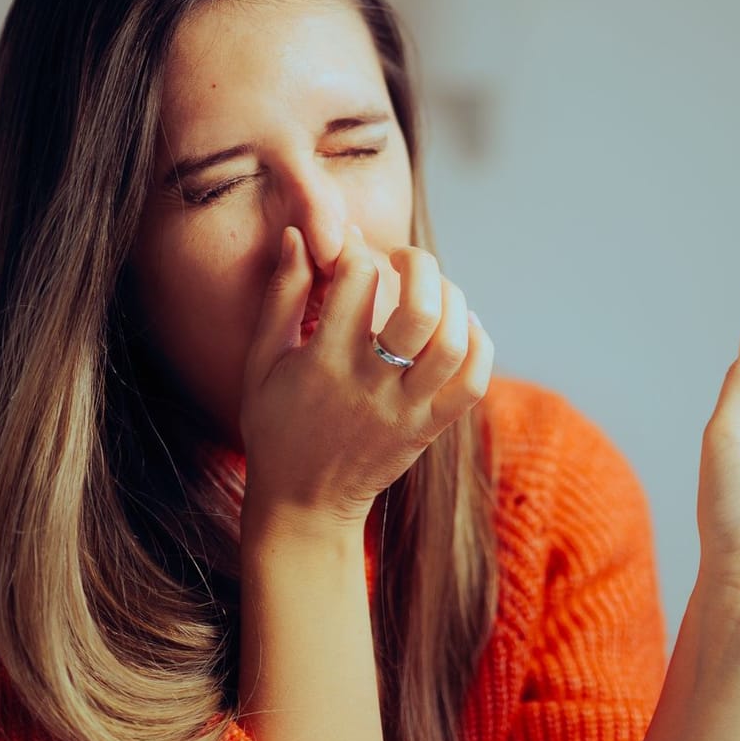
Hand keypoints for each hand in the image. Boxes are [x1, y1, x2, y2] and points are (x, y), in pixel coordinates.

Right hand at [236, 224, 493, 530]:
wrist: (304, 504)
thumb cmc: (276, 425)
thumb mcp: (261, 361)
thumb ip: (281, 297)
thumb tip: (298, 236)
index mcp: (322, 363)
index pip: (356, 282)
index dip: (357, 248)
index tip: (352, 244)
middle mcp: (370, 386)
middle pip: (420, 311)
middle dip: (421, 265)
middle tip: (405, 257)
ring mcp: (406, 410)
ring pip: (453, 344)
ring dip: (454, 300)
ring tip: (436, 289)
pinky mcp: (430, 429)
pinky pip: (473, 383)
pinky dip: (478, 344)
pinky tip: (461, 324)